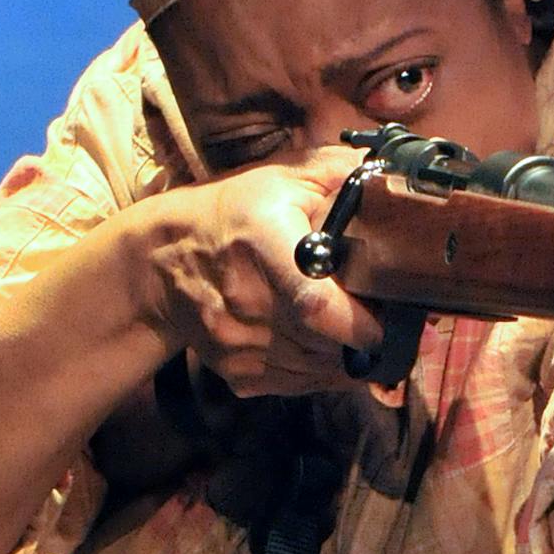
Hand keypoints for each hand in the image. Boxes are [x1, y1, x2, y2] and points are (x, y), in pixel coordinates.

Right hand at [144, 148, 385, 397]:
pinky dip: (317, 374)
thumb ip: (338, 170)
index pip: (314, 302)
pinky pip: (293, 385)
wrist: (164, 258)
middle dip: (363, 340)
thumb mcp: (281, 177)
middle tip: (383, 322)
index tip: (387, 321)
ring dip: (344, 359)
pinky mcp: (234, 370)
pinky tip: (322, 350)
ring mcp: (237, 341)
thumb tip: (390, 168)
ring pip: (315, 370)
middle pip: (324, 342)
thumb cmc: (232, 212)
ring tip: (353, 334)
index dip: (358, 322)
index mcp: (264, 243)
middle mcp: (247, 300)